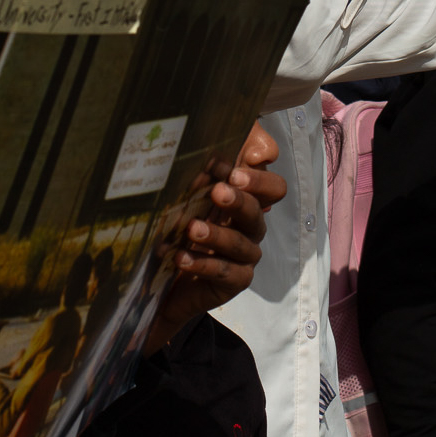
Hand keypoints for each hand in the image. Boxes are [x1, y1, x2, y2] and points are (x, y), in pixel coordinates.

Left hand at [144, 124, 283, 351]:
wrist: (163, 281)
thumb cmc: (178, 229)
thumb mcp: (187, 195)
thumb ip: (207, 170)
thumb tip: (232, 154)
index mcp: (244, 202)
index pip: (272, 188)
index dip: (258, 179)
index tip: (233, 172)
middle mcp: (250, 228)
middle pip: (257, 211)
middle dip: (238, 200)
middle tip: (217, 192)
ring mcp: (245, 256)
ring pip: (240, 243)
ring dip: (216, 234)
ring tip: (191, 228)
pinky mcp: (235, 282)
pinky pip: (225, 273)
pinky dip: (203, 263)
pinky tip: (181, 257)